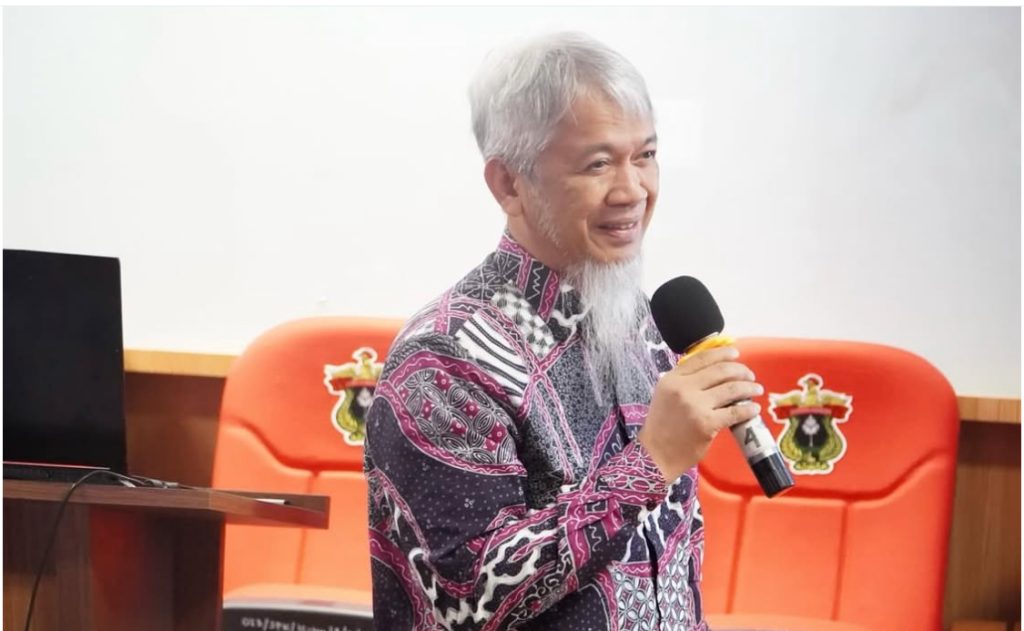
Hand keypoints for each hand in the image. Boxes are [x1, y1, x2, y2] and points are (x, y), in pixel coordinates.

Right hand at [637, 345, 762, 482]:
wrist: (655, 454)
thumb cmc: (662, 426)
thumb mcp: (666, 395)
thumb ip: (685, 382)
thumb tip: (714, 372)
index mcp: (672, 379)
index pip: (702, 358)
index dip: (722, 354)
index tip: (735, 354)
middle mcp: (683, 388)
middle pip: (720, 371)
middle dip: (741, 371)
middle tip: (750, 375)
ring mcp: (696, 406)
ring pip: (731, 389)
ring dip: (749, 387)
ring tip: (757, 389)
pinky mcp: (707, 423)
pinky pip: (735, 412)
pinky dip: (748, 409)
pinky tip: (754, 409)